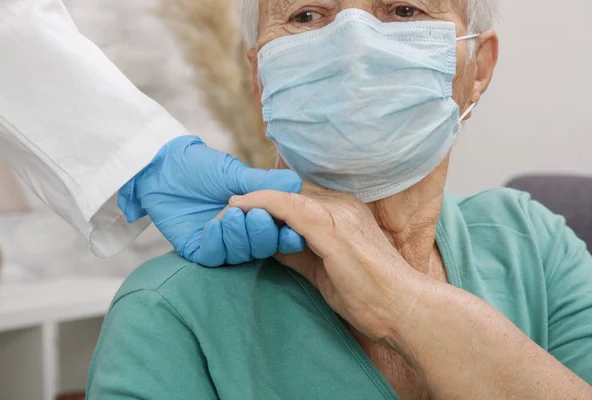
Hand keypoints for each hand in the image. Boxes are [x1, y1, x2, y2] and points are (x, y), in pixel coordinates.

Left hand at [118, 136, 304, 265]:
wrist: (163, 169)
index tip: (291, 231)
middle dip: (261, 233)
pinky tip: (213, 226)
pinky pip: (213, 257)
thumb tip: (296, 183)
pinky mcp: (198, 250)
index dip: (287, 236)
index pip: (280, 233)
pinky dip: (216, 243)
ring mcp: (221, 243)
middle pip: (262, 247)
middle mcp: (242, 233)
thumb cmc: (202, 167)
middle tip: (253, 215)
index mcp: (258, 215)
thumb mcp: (235, 173)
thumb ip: (265, 183)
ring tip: (229, 214)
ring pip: (240, 255)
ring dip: (237, 236)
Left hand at [229, 183, 420, 342]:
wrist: (401, 308)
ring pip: (283, 193)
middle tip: (224, 208)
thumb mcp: (323, 267)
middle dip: (255, 198)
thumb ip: (297, 250)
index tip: (240, 209)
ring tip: (224, 209)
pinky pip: (286, 206)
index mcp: (342, 210)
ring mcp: (337, 212)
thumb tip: (268, 244)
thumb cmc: (367, 293)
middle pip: (287, 190)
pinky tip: (237, 208)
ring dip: (251, 200)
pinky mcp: (331, 227)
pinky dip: (260, 204)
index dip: (267, 200)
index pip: (296, 195)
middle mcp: (340, 203)